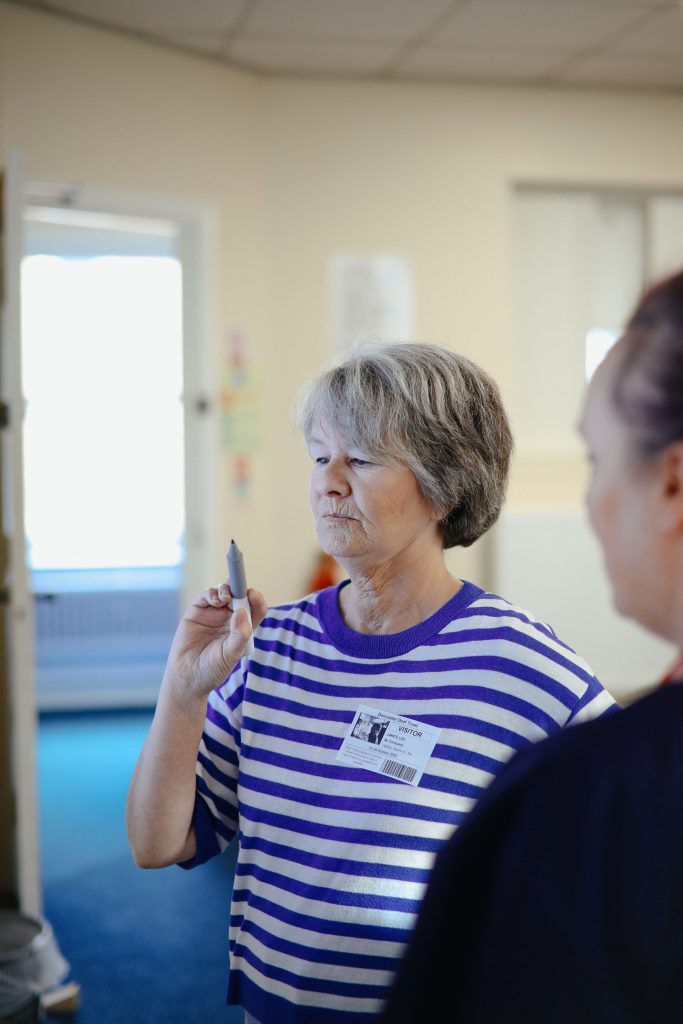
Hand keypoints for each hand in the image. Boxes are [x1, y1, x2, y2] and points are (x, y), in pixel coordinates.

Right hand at [163, 581, 267, 705]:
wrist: (187, 677)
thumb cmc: (212, 669)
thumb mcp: (230, 654)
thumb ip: (239, 634)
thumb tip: (242, 612)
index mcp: (244, 628)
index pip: (256, 610)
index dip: (257, 600)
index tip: (254, 596)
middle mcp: (230, 618)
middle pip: (240, 596)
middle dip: (240, 589)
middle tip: (239, 589)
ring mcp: (214, 613)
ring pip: (224, 593)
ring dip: (226, 590)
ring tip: (225, 597)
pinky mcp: (197, 611)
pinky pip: (206, 596)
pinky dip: (211, 593)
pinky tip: (215, 599)